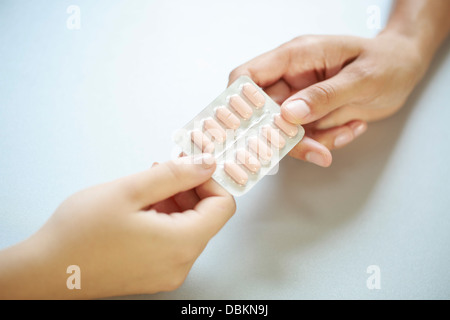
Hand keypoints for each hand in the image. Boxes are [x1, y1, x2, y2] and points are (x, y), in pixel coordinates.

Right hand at [0, 154, 235, 298]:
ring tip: (144, 190)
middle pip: (205, 218)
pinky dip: (164, 221)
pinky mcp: (154, 276)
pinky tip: (140, 209)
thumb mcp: (130, 190)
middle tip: (161, 172)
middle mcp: (180, 264)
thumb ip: (175, 174)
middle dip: (188, 189)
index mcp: (181, 244)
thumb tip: (207, 165)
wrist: (45, 270)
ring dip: (174, 203)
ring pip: (188, 228)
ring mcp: (167, 274)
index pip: (223, 207)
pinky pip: (173, 243)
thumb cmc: (79, 233)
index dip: (210, 181)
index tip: (190, 167)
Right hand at [229, 32, 426, 165]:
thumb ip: (324, 95)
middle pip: (263, 114)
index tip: (246, 128)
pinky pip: (306, 139)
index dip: (238, 102)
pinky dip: (326, 141)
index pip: (248, 76)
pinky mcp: (310, 117)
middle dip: (283, 135)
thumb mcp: (361, 78)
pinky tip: (352, 127)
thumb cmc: (386, 62)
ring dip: (312, 142)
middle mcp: (291, 79)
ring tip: (346, 131)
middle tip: (312, 147)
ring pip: (284, 132)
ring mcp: (299, 100)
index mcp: (295, 57)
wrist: (404, 69)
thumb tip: (289, 114)